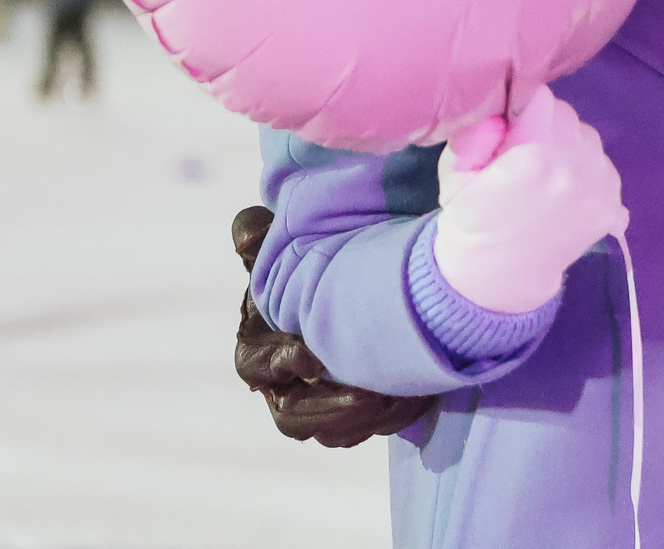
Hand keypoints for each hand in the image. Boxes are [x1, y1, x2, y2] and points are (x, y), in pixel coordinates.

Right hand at [231, 207, 432, 446]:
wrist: (351, 276)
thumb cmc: (307, 258)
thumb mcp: (280, 240)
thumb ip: (256, 233)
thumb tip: (245, 236)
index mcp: (258, 346)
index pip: (257, 369)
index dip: (280, 366)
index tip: (309, 358)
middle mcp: (284, 384)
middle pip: (294, 417)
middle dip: (330, 408)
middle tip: (369, 393)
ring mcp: (320, 400)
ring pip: (333, 431)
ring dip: (364, 420)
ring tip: (398, 399)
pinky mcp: (357, 406)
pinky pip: (369, 427)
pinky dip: (392, 419)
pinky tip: (419, 398)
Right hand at [432, 86, 625, 313]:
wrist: (498, 276)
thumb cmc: (471, 218)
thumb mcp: (457, 171)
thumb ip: (478, 132)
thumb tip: (503, 108)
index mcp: (535, 156)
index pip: (539, 99)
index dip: (521, 108)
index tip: (510, 126)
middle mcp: (575, 167)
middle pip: (565, 115)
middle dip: (544, 125)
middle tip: (522, 153)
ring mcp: (599, 189)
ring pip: (587, 137)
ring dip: (568, 145)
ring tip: (543, 174)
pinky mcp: (612, 205)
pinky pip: (603, 164)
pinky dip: (586, 169)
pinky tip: (562, 190)